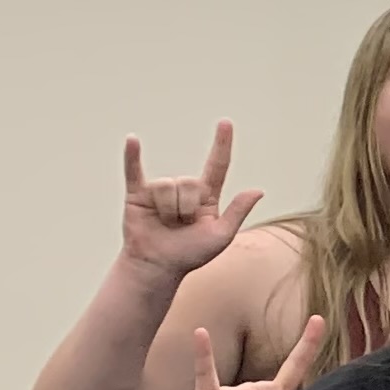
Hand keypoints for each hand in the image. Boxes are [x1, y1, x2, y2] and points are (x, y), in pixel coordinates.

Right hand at [120, 123, 262, 279]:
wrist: (159, 266)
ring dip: (167, 210)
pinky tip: (132, 140)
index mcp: (207, 197)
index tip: (225, 123)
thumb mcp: (221, 236)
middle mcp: (184, 190)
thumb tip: (258, 190)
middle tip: (182, 225)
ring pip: (167, 187)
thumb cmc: (191, 254)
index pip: (217, 165)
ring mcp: (160, 190)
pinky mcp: (137, 193)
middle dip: (186, 208)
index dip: (221, 144)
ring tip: (165, 223)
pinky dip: (132, 156)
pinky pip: (134, 171)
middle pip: (189, 183)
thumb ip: (237, 212)